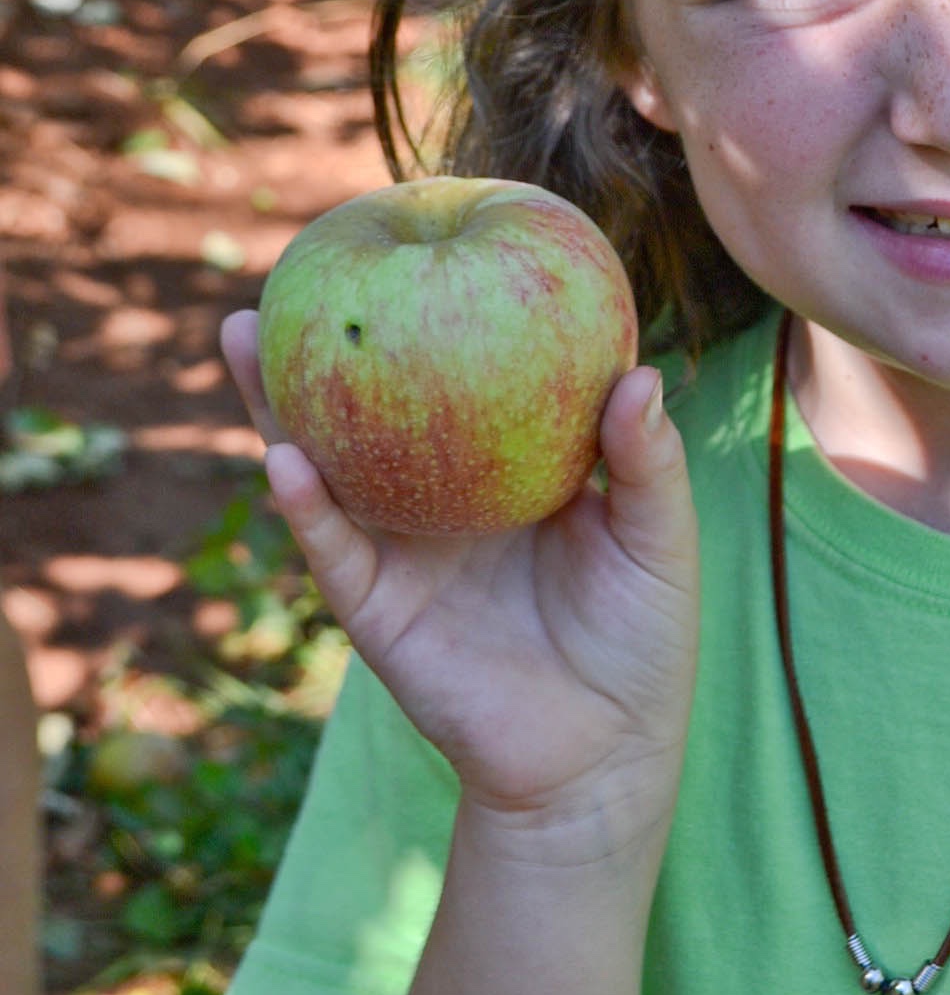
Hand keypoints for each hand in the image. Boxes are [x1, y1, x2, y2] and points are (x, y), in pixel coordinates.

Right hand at [221, 309, 698, 847]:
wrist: (605, 758)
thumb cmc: (642, 640)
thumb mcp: (659, 539)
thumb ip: (646, 463)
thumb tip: (637, 376)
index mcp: (504, 467)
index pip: (460, 376)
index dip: (434, 315)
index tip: (411, 236)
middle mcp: (440, 496)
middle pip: (373, 403)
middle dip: (329, 339)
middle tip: (291, 267)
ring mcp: (402, 549)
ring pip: (328, 463)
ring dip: (279, 404)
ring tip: (245, 335)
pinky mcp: (379, 610)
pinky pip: (334, 549)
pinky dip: (306, 505)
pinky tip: (285, 457)